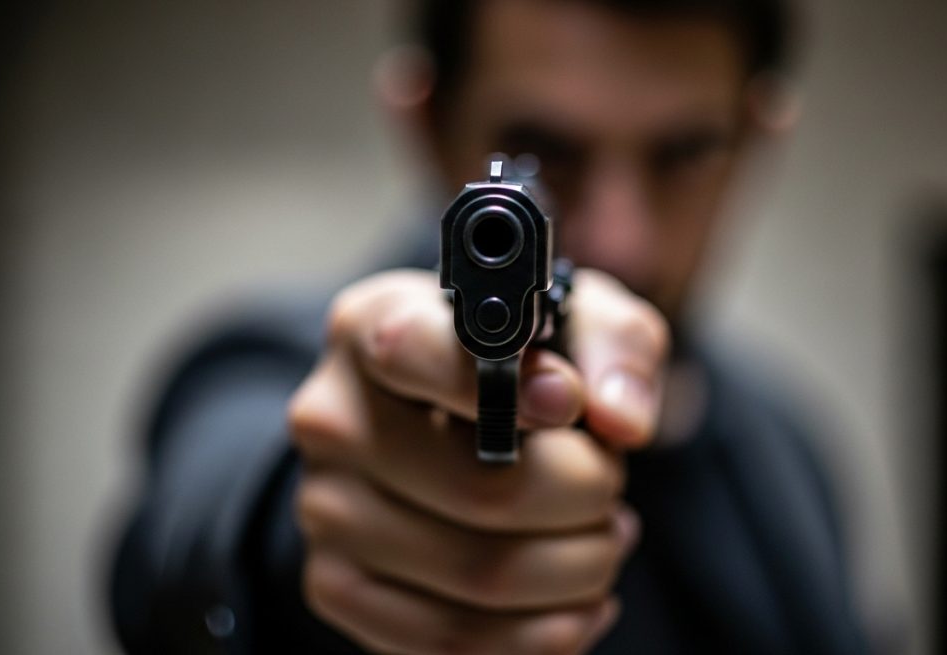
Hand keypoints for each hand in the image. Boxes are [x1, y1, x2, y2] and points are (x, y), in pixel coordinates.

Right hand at [288, 268, 668, 653]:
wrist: (451, 432)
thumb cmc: (521, 368)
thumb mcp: (580, 324)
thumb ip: (615, 346)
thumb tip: (620, 419)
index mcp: (370, 327)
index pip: (412, 350)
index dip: (508, 388)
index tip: (570, 405)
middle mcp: (331, 418)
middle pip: (481, 488)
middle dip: (584, 496)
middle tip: (609, 485)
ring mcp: (326, 510)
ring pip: (481, 575)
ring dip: (578, 569)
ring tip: (602, 539)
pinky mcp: (337, 588)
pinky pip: (453, 640)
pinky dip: (543, 633)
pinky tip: (574, 600)